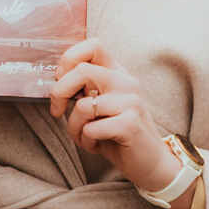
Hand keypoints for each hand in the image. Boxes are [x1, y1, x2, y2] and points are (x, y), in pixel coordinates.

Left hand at [49, 40, 192, 208]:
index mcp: (118, 74)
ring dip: (73, 128)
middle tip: (58, 112)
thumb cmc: (119, 134)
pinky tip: (96, 146)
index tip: (61, 79)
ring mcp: (131, 102)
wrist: (150, 163)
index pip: (93, 45)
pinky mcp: (129, 124)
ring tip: (85, 137)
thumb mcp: (101, 106)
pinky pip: (90, 128)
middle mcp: (126, 83)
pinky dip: (85, 141)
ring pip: (81, 106)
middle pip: (81, 70)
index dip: (69, 58)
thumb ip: (86, 89)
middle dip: (59, 92)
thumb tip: (57, 79)